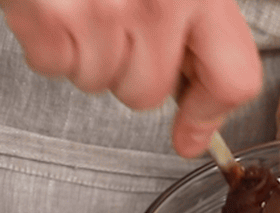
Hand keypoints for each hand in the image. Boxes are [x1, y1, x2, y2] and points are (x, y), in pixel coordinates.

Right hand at [0, 0, 261, 156]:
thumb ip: (197, 21)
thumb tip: (194, 101)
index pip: (233, 79)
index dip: (210, 116)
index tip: (192, 133)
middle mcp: (160, 2)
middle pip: (147, 94)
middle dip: (129, 70)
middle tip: (115, 25)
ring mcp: (102, 10)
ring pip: (97, 82)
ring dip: (86, 53)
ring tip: (83, 1)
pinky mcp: (49, 13)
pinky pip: (51, 65)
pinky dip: (46, 41)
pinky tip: (56, 2)